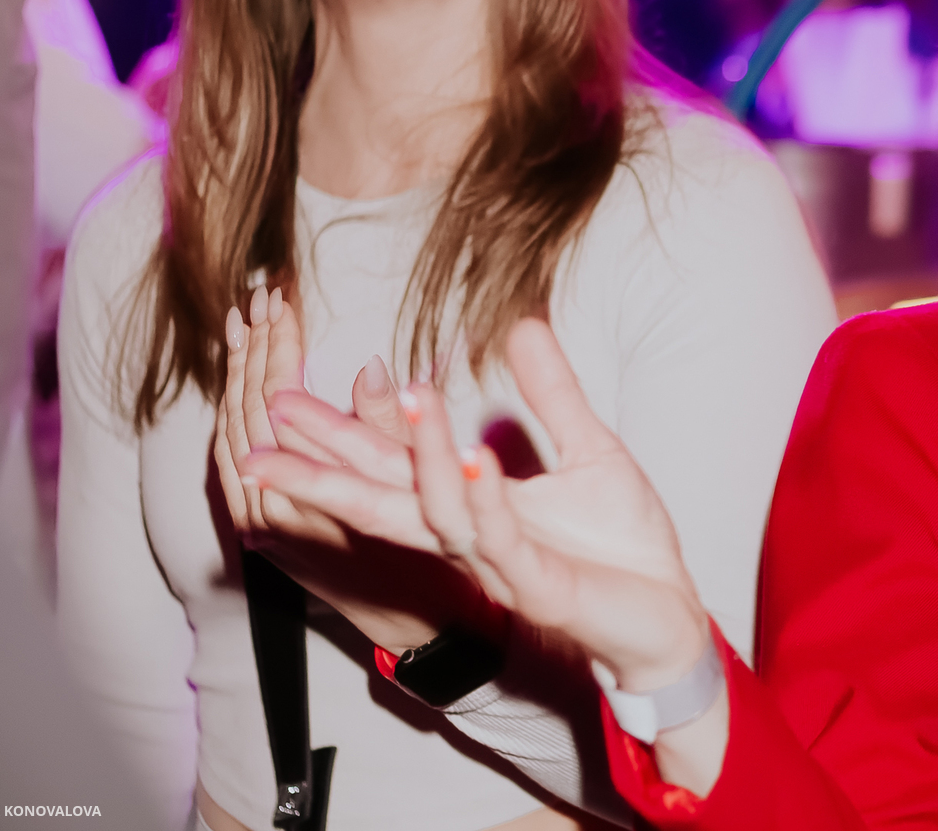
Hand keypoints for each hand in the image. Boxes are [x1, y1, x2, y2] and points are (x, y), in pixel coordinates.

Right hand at [245, 317, 709, 692]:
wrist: (671, 613)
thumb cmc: (624, 546)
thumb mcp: (589, 451)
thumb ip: (552, 393)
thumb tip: (524, 324)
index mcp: (473, 507)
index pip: (391, 467)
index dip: (340, 435)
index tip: (284, 398)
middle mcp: (472, 540)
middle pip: (381, 499)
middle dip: (324, 464)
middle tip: (266, 425)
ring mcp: (500, 567)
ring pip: (439, 513)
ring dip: (422, 454)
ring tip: (410, 394)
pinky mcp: (538, 590)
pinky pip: (501, 540)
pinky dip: (485, 499)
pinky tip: (474, 459)